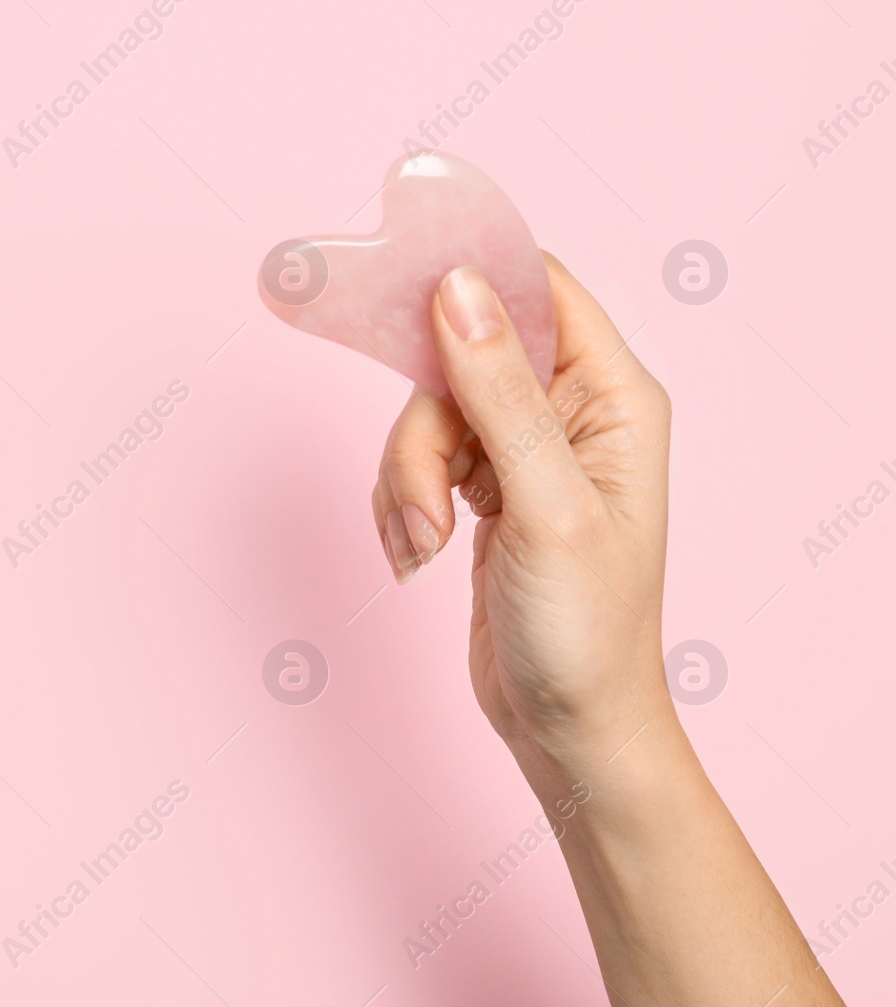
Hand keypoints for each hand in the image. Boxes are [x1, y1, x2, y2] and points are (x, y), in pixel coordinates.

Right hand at [370, 254, 673, 763]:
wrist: (567, 729)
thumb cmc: (586, 631)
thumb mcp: (546, 505)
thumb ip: (500, 392)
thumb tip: (458, 287)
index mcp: (614, 398)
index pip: (537, 291)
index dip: (469, 283)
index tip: (399, 291)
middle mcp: (571, 412)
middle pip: (458, 359)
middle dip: (423, 435)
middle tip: (427, 506)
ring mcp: (522, 451)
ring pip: (426, 416)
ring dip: (406, 483)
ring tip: (425, 547)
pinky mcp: (482, 488)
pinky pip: (413, 462)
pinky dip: (401, 506)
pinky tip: (421, 554)